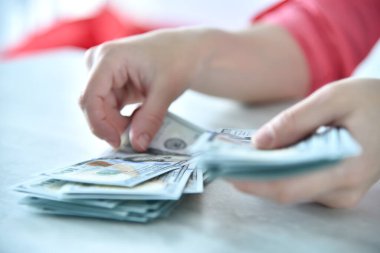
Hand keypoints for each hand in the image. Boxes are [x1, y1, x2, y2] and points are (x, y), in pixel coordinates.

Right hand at [80, 28, 207, 150]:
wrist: (184, 51)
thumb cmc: (176, 61)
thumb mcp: (166, 90)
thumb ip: (150, 119)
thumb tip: (137, 145)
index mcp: (109, 58)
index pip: (90, 97)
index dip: (99, 123)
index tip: (117, 142)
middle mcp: (98, 63)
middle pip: (93, 104)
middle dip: (111, 125)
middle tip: (135, 137)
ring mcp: (102, 72)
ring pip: (100, 108)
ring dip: (118, 122)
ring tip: (142, 123)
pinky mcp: (110, 83)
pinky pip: (108, 107)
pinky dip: (121, 118)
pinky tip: (139, 117)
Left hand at [231, 78, 379, 207]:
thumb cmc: (372, 100)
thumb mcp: (334, 98)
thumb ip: (295, 121)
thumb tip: (259, 143)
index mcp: (346, 169)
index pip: (288, 187)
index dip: (253, 182)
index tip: (226, 170)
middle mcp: (343, 190)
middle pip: (285, 191)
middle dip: (253, 176)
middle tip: (227, 158)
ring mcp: (340, 193)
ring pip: (291, 188)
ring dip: (265, 172)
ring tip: (242, 152)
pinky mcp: (335, 188)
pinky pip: (301, 183)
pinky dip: (281, 170)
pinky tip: (269, 153)